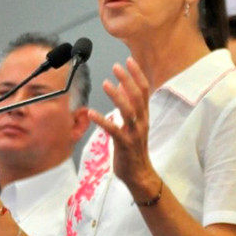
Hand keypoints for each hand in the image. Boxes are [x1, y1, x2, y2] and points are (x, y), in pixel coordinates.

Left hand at [88, 57, 157, 192]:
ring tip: (105, 83)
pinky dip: (102, 120)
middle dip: (127, 80)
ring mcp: (134, 133)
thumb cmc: (134, 149)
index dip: (137, 74)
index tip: (129, 60)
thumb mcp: (134, 125)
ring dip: (116, 96)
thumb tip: (122, 87)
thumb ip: (130, 107)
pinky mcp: (124, 145)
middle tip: (117, 66)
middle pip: (137, 96)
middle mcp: (141, 122)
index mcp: (144, 116)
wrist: (140, 175)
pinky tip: (91, 113)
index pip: (144, 90)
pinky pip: (113, 130)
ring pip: (128, 111)